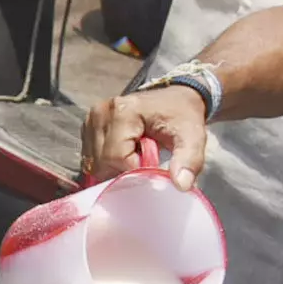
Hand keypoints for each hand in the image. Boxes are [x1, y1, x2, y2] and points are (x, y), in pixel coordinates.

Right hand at [84, 82, 208, 189]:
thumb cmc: (182, 116)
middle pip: (101, 162)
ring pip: (93, 163)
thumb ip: (189, 160)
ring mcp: (91, 119)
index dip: (134, 171)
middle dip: (123, 172)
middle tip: (147, 165)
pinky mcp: (88, 126)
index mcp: (123, 111)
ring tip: (137, 158)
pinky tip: (126, 155)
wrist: (175, 97)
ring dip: (114, 169)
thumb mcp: (193, 136)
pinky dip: (108, 163)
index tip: (154, 170)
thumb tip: (181, 185)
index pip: (116, 156)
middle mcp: (100, 112)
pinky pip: (91, 157)